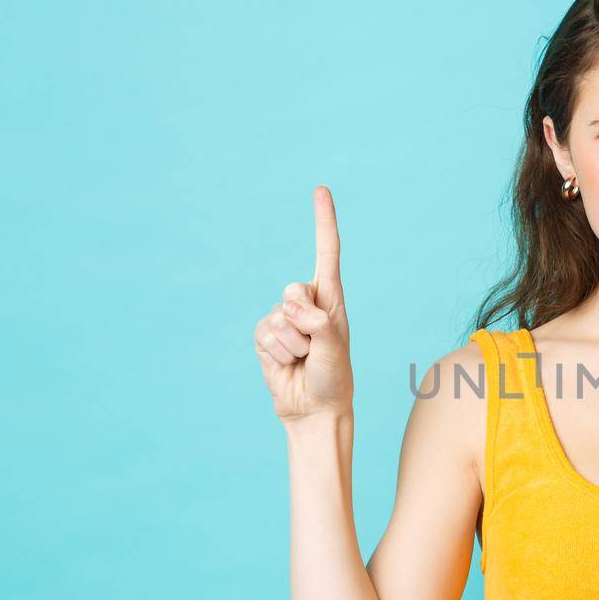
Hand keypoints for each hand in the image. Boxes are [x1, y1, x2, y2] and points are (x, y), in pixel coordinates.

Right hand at [252, 185, 353, 424]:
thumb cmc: (334, 379)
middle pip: (292, 290)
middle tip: (315, 348)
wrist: (314, 409)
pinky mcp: (265, 335)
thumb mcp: (335, 349)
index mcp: (331, 299)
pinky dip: (276, 353)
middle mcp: (307, 303)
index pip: (326, 253)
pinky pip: (264, 334)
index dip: (323, 221)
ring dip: (292, 345)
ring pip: (277, 318)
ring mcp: (284, 319)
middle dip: (303, 321)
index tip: (321, 190)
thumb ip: (318, 323)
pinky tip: (286, 364)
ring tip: (304, 360)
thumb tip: (292, 307)